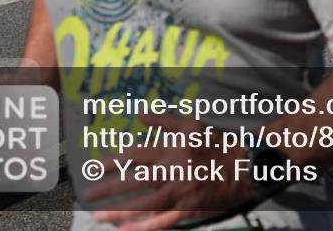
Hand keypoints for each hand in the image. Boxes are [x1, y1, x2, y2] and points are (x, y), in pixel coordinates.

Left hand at [86, 114, 256, 230]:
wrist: (244, 168)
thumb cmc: (216, 146)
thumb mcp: (192, 126)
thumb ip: (165, 121)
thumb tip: (140, 114)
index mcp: (173, 149)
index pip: (137, 154)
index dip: (114, 160)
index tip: (95, 167)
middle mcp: (174, 171)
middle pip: (136, 180)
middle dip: (109, 187)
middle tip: (88, 194)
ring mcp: (181, 193)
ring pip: (145, 203)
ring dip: (120, 210)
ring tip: (98, 216)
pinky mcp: (188, 210)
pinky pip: (162, 221)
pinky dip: (144, 228)